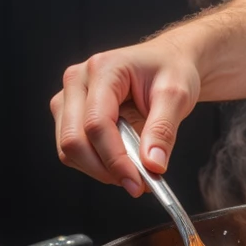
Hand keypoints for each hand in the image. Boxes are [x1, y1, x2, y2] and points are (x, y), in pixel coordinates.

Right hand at [51, 36, 201, 195]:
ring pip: (68, 150)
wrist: (169, 62)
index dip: (115, 158)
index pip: (97, 123)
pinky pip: (73, 150)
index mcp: (104, 69)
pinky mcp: (69, 114)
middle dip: (105, 169)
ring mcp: (69, 97)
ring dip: (99, 169)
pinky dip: (96, 164)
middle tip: (136, 184)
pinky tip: (121, 162)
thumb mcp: (177, 96)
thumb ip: (163, 130)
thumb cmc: (172, 70)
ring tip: (133, 172)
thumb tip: (152, 165)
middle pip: (74, 140)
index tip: (137, 182)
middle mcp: (78, 80)